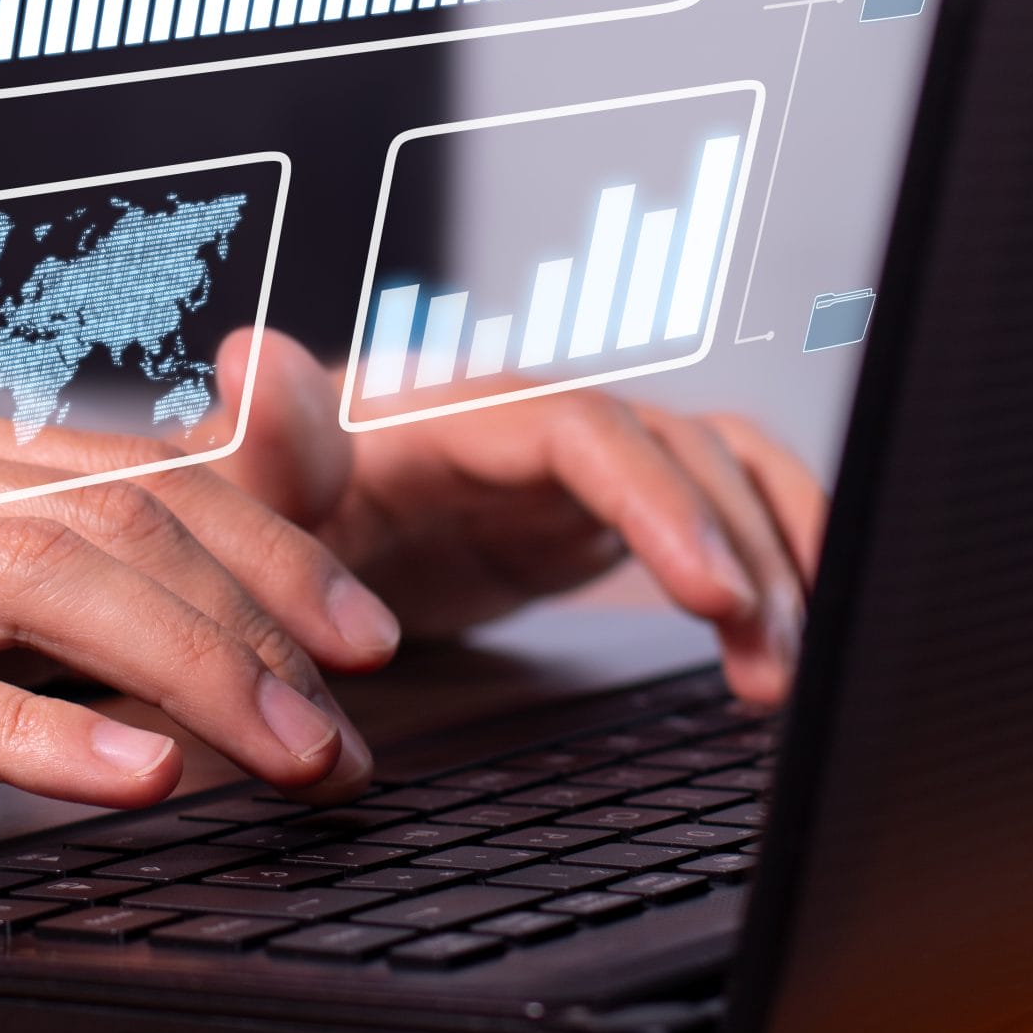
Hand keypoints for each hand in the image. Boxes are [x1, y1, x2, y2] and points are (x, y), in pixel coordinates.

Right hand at [0, 401, 400, 845]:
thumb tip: (142, 598)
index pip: (120, 464)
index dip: (263, 539)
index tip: (361, 623)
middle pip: (108, 510)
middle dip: (260, 607)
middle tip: (357, 706)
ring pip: (33, 575)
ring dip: (189, 666)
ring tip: (287, 748)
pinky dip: (32, 732)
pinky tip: (128, 778)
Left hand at [218, 331, 826, 705]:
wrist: (255, 529)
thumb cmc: (243, 511)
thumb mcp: (237, 497)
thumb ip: (259, 445)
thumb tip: (251, 357)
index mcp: (448, 411)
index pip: (580, 429)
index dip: (656, 501)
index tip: (712, 591)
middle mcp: (526, 420)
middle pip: (670, 451)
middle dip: (738, 548)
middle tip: (772, 659)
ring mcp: (569, 465)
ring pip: (710, 479)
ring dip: (767, 562)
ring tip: (783, 675)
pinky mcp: (594, 513)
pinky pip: (712, 511)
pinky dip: (772, 552)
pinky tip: (795, 635)